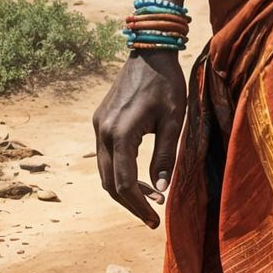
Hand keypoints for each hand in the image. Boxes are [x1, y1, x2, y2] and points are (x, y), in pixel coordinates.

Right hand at [93, 51, 187, 226]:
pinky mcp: (100, 121)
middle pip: (109, 183)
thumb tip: (161, 190)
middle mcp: (103, 132)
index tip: (156, 219)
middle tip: (152, 216)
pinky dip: (120, 172)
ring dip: (125, 189)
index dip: (140, 205)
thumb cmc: (167, 84)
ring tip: (152, 198)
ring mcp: (98, 126)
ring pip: (105, 171)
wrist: (150, 53)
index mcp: (121, 133)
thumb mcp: (174, 120)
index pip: (124, 183)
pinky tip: (141, 176)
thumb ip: (165, 156)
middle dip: (131, 203)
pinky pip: (106, 156)